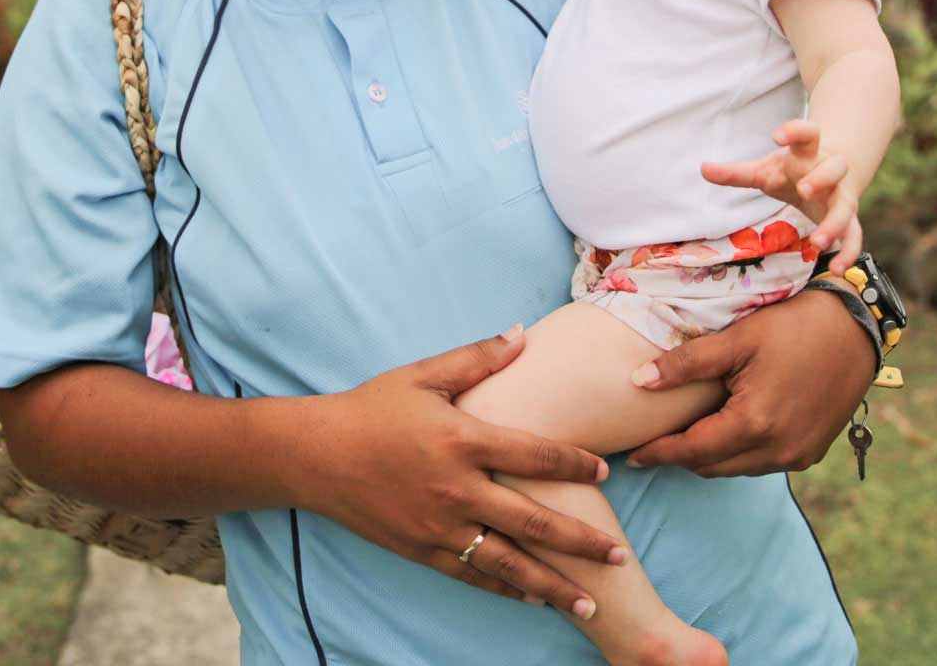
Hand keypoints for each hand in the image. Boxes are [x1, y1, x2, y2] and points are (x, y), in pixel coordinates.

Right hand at [289, 326, 626, 614]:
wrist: (316, 454)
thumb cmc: (373, 408)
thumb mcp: (424, 375)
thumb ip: (477, 358)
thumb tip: (523, 333)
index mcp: (463, 440)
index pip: (535, 454)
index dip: (574, 463)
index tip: (605, 470)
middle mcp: (457, 489)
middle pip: (533, 521)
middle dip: (581, 541)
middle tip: (620, 555)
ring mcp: (439, 526)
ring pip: (508, 562)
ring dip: (553, 583)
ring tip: (589, 601)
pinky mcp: (421, 549)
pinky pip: (474, 574)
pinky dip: (507, 589)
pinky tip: (534, 598)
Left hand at [625, 289, 875, 476]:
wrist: (856, 327)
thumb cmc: (795, 325)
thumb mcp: (736, 339)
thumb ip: (686, 364)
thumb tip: (638, 381)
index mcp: (754, 423)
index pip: (691, 451)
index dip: (658, 454)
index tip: (631, 454)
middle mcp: (778, 450)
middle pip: (712, 466)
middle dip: (680, 457)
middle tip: (652, 443)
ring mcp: (798, 455)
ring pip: (736, 468)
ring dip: (710, 456)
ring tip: (685, 434)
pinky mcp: (811, 452)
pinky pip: (762, 463)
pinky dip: (738, 453)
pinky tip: (726, 429)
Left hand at [701, 119, 863, 272]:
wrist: (833, 175)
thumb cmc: (793, 171)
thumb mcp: (765, 170)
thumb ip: (737, 173)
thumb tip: (702, 169)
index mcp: (808, 153)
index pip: (808, 133)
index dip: (795, 131)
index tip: (777, 135)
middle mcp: (830, 171)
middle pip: (834, 168)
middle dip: (821, 178)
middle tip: (803, 190)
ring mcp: (842, 194)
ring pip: (846, 206)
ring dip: (835, 223)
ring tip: (818, 242)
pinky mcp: (849, 217)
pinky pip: (855, 235)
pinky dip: (849, 252)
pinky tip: (838, 269)